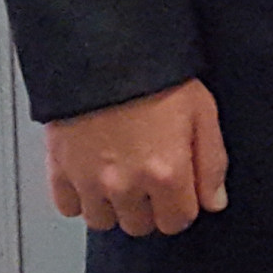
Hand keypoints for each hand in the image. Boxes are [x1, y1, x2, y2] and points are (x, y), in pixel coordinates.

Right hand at [45, 80, 227, 236]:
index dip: (182, 205)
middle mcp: (126, 185)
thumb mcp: (202, 111)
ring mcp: (88, 180)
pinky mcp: (59, 168)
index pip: (177, 221)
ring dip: (114, 205)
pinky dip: (79, 197)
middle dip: (149, 206)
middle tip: (149, 176)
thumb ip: (211, 162)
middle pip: (140, 225)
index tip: (179, 189)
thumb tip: (214, 201)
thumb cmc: (155, 73)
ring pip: (103, 221)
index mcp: (166, 173)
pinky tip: (92, 175)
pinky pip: (68, 206)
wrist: (103, 46)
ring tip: (121, 175)